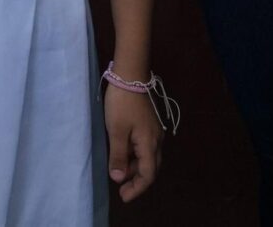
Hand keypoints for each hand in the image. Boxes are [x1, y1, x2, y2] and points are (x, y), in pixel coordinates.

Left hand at [104, 81, 162, 202]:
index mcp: (150, 144)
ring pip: (148, 158)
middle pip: (151, 168)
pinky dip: (135, 157)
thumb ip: (118, 156)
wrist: (130, 76)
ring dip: (134, 168)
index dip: (137, 188)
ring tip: (118, 172)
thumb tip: (119, 178)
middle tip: (121, 189)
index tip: (123, 196)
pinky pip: (145, 148)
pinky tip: (123, 155)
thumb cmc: (122, 104)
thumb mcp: (116, 131)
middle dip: (137, 181)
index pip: (148, 174)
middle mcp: (156, 140)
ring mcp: (154, 132)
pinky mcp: (149, 125)